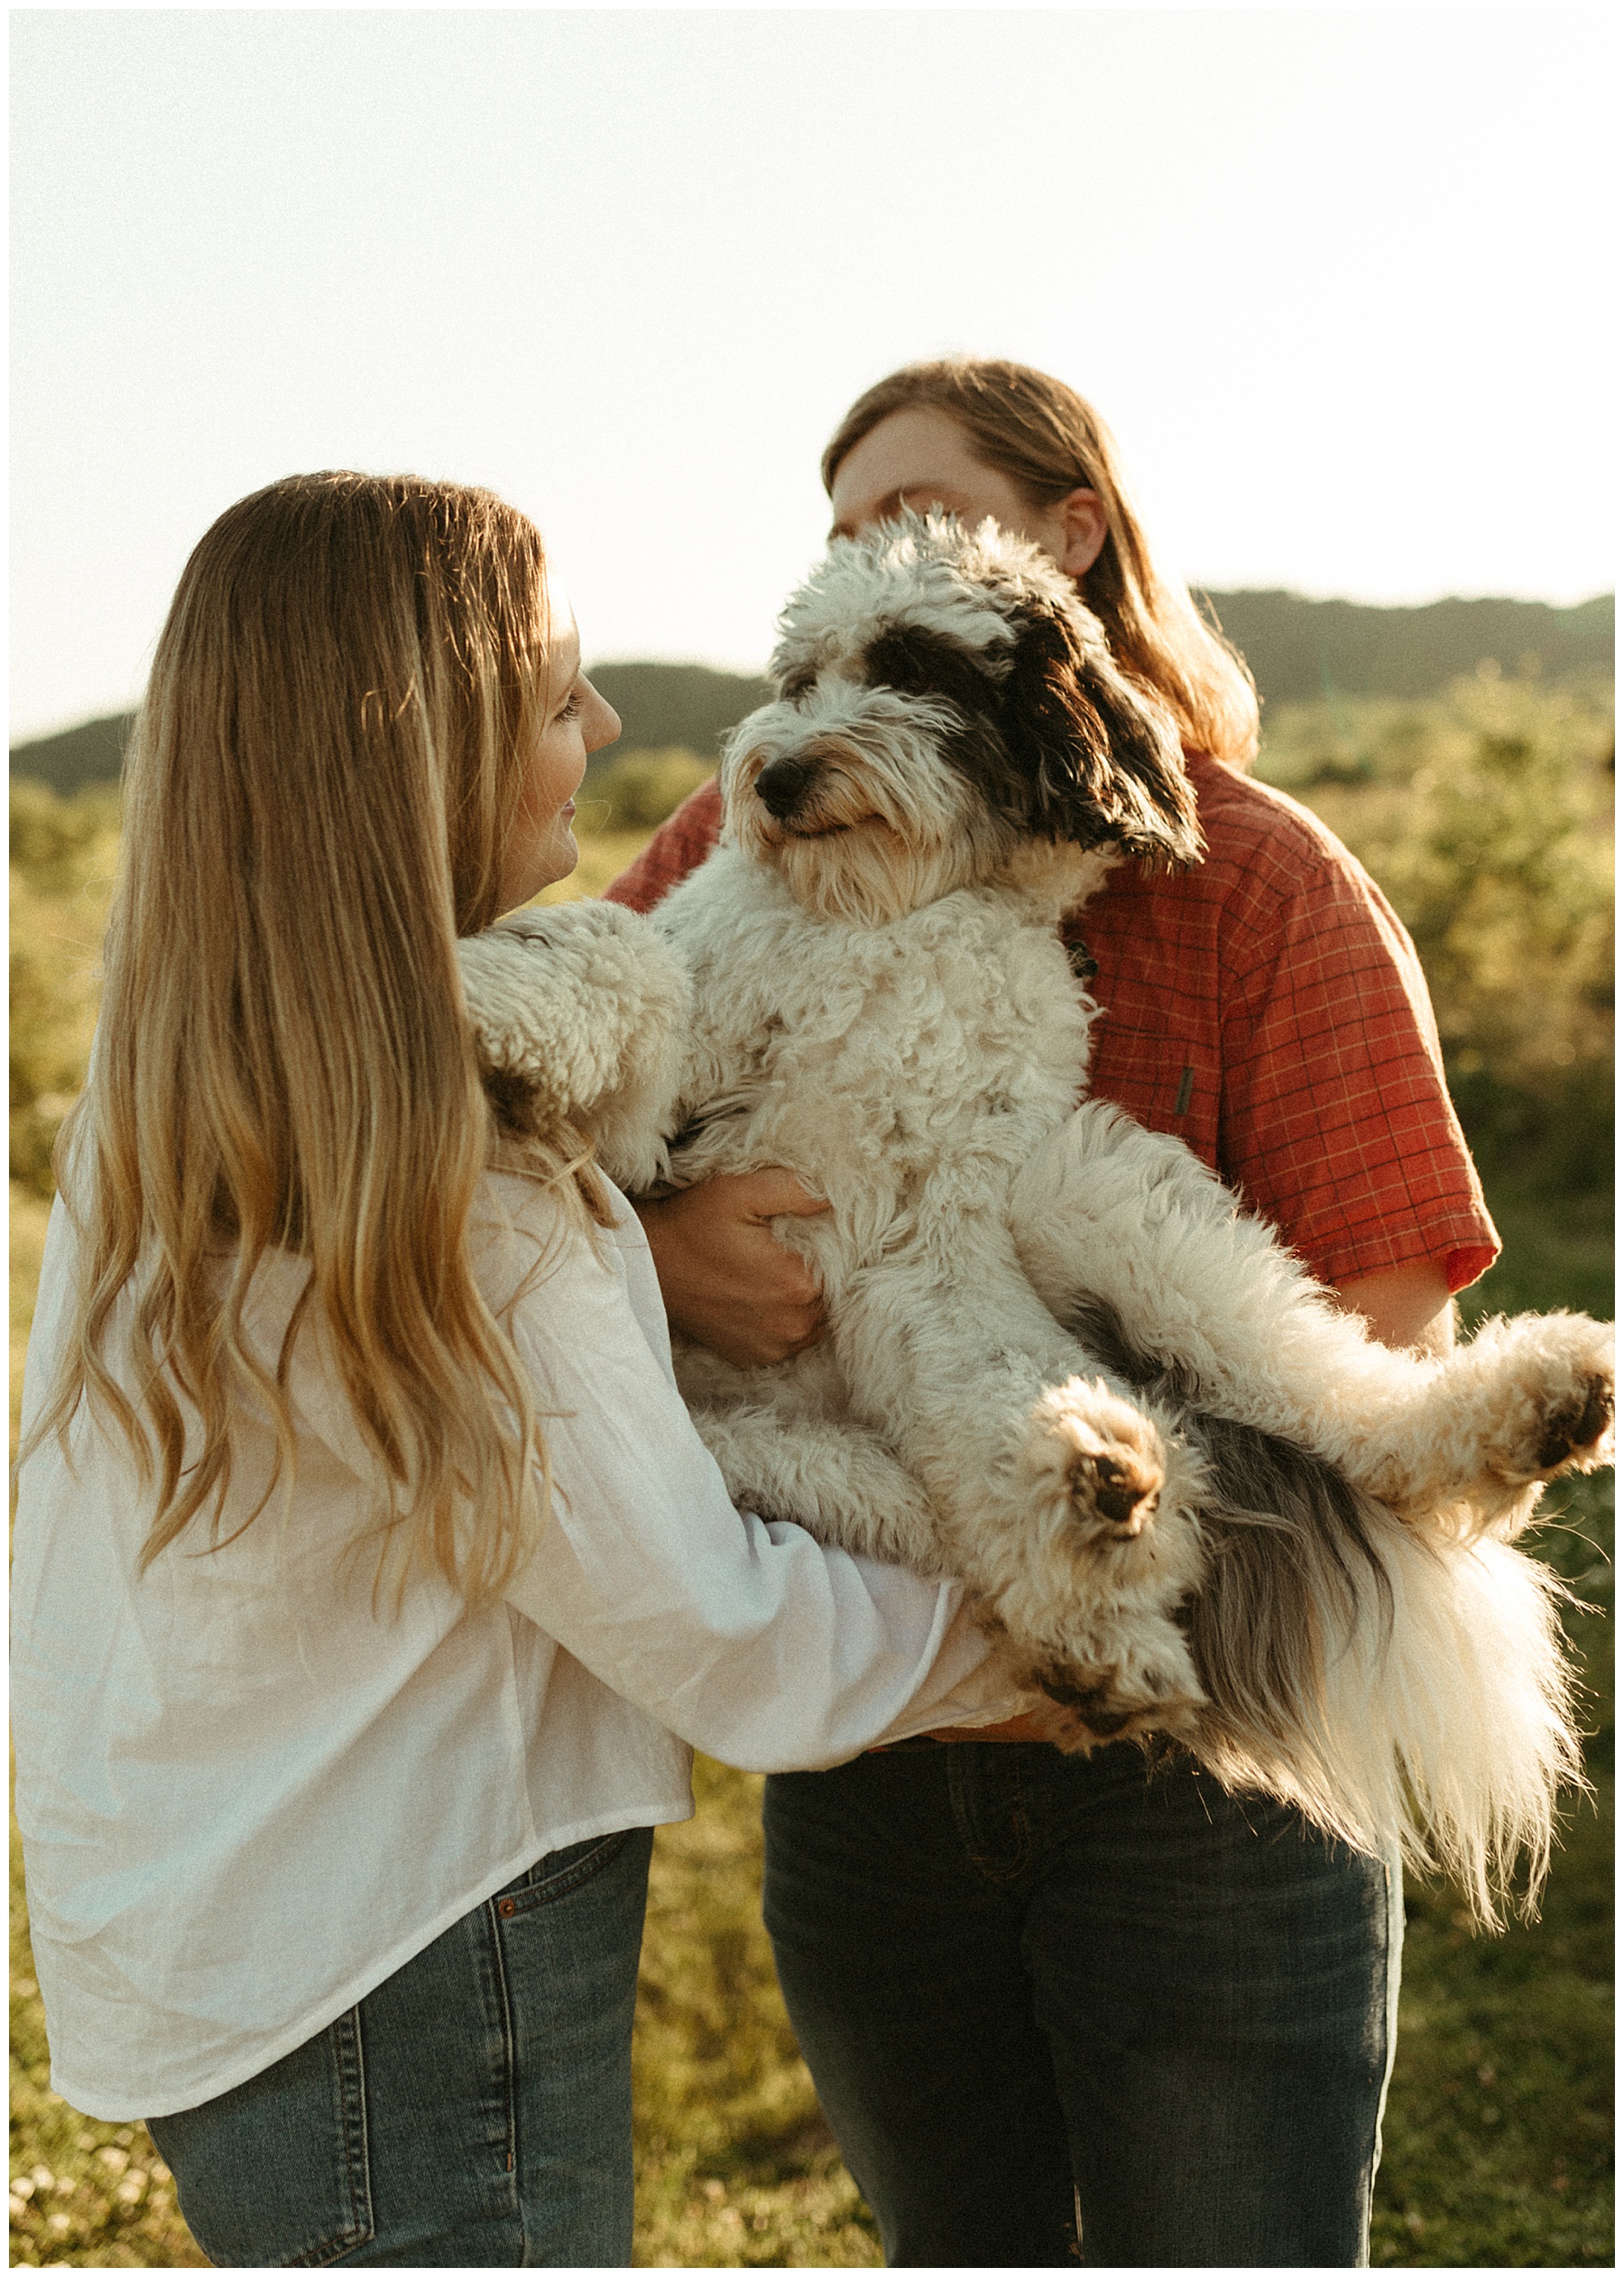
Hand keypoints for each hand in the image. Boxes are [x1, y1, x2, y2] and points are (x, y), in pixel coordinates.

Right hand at [634, 1170, 830, 1366]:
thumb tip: (835, 1197)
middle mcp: (792, 1326)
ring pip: (811, 1320)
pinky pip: (786, 1339)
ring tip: (766, 1274)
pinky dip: (779, 1320)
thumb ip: (796, 1189)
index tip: (795, 1235)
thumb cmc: (693, 1224)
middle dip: (812, 1273)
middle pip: (827, 1294)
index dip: (823, 1246)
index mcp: (798, 1284)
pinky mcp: (752, 1358)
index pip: (840, 1264)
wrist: (648, 1263)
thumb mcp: (741, 1191)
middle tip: (778, 1252)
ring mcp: (772, 1347)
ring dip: (799, 1300)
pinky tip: (755, 1297)